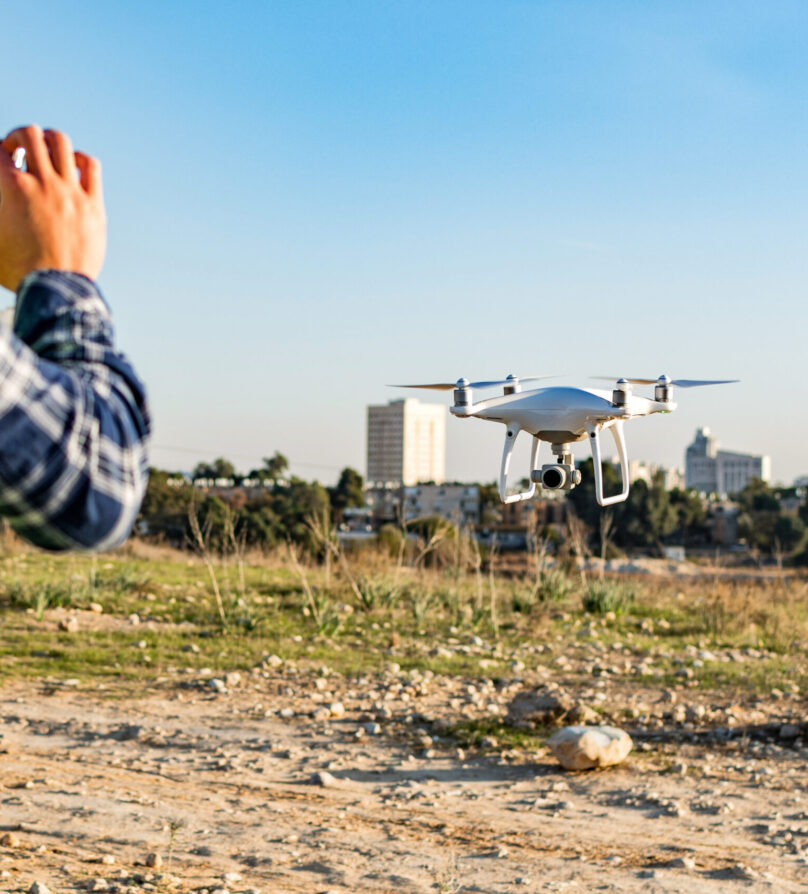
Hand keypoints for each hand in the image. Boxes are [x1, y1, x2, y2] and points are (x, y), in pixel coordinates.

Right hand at [0, 125, 105, 291]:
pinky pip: (91, 166)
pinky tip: (72, 168)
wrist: (56, 289)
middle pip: (30, 133)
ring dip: (48, 142)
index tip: (0, 161)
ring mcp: (70, 192)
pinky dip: (79, 159)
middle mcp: (42, 183)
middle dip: (19, 137)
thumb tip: (2, 203)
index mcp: (11, 188)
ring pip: (61, 142)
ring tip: (44, 155)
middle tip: (17, 153)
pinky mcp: (93, 204)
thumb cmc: (17, 269)